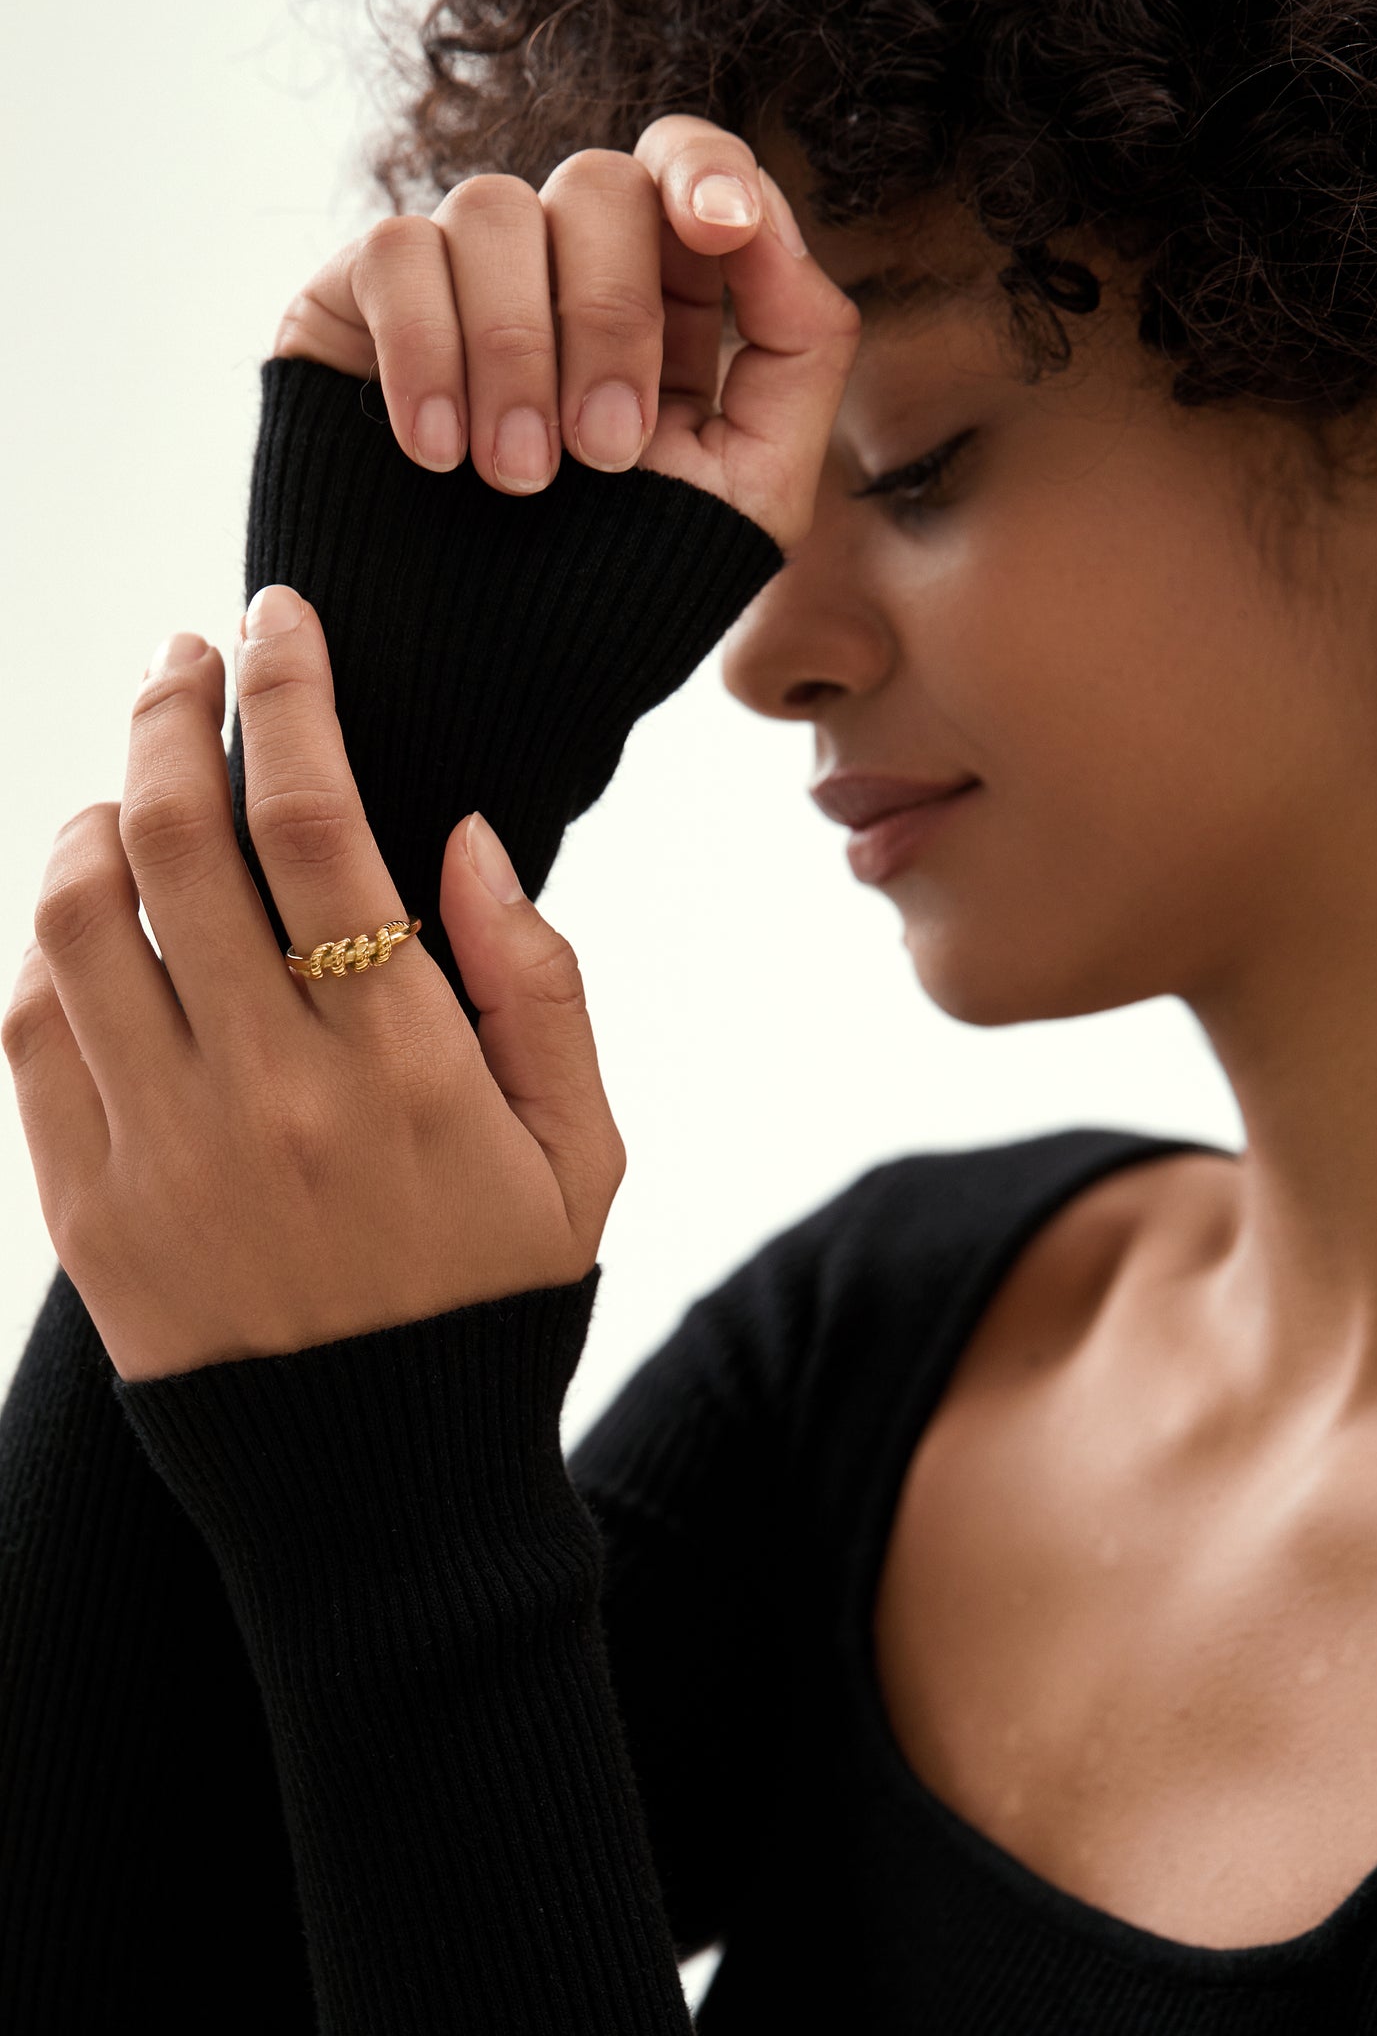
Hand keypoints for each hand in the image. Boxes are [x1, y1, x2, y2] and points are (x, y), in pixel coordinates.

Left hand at [2, 593, 625, 1382]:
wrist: (380, 1501)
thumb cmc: (492, 1305)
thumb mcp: (578, 1152)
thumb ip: (539, 982)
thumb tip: (459, 833)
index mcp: (403, 1070)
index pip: (320, 825)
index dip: (291, 692)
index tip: (279, 620)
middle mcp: (268, 1096)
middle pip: (175, 839)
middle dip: (172, 710)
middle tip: (186, 657)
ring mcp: (159, 1153)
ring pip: (76, 921)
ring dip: (95, 817)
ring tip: (131, 788)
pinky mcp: (87, 1210)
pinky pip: (32, 1033)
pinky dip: (49, 945)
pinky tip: (93, 921)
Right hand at [270, 114, 860, 554]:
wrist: (468, 683)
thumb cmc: (616, 594)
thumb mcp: (752, 495)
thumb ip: (800, 348)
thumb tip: (761, 221)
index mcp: (665, 302)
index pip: (686, 168)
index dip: (706, 168)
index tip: (721, 228)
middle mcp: (560, 272)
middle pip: (599, 185)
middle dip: (611, 315)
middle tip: (604, 453)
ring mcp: (460, 278)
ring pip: (493, 208)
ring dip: (516, 350)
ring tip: (518, 480)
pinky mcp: (358, 303)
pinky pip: (396, 253)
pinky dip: (426, 351)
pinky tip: (437, 452)